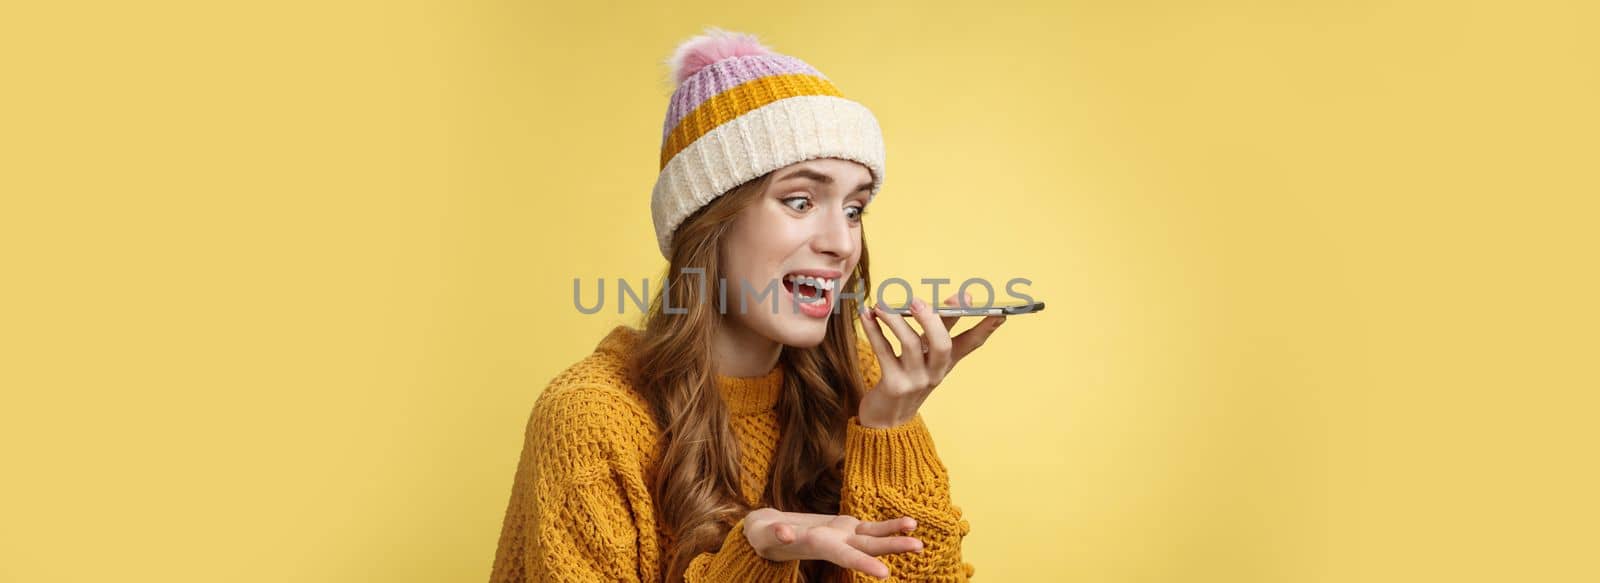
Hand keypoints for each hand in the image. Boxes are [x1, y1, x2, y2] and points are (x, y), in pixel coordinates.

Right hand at [743, 507, 923, 579]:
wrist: (771, 534)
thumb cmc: (763, 534)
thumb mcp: (763, 534)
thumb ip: (773, 533)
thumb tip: (783, 533)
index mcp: (817, 546)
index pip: (844, 556)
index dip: (863, 563)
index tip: (884, 574)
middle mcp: (835, 544)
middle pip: (867, 547)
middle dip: (892, 547)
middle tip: (918, 547)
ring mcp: (843, 537)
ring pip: (874, 538)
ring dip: (896, 537)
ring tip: (918, 536)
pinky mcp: (846, 527)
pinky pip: (871, 527)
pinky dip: (890, 525)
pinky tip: (911, 524)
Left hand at [857, 293, 1006, 428]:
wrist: (886, 421)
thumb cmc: (906, 379)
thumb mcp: (925, 358)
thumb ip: (931, 331)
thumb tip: (932, 299)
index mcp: (946, 363)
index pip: (972, 343)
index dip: (986, 326)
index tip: (1000, 310)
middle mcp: (935, 372)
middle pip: (942, 344)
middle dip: (932, 319)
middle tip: (917, 300)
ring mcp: (915, 380)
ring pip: (909, 344)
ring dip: (894, 320)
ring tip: (881, 304)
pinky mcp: (893, 385)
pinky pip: (883, 351)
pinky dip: (874, 330)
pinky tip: (867, 315)